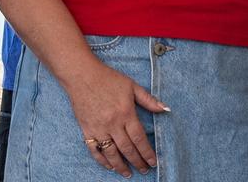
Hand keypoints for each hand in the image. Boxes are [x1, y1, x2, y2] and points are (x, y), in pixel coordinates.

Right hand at [65, 61, 166, 177]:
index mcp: (126, 113)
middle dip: (137, 162)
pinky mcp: (86, 129)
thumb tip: (165, 109)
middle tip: (144, 170)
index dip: (147, 153)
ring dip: (121, 166)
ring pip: (111, 153)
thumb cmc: (108, 79)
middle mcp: (113, 124)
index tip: (153, 162)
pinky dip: (102, 160)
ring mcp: (99, 128)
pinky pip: (94, 150)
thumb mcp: (131, 86)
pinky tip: (109, 166)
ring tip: (128, 173)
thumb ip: (149, 100)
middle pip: (127, 149)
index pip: (139, 139)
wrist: (82, 75)